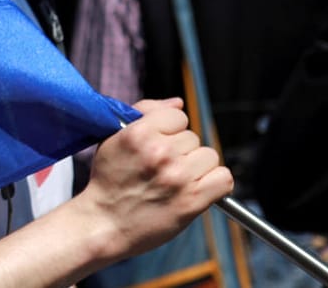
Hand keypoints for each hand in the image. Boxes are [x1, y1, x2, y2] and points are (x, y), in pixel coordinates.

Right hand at [77, 98, 232, 259]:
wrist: (104, 222)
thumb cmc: (108, 181)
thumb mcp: (114, 138)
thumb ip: (145, 113)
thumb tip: (178, 103)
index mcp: (139, 133)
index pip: (178, 116)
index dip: (170, 130)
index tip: (160, 144)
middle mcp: (160, 153)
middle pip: (194, 138)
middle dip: (182, 151)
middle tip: (163, 167)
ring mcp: (178, 177)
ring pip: (209, 156)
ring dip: (198, 167)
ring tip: (178, 179)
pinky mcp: (192, 201)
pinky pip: (224, 178)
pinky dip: (215, 183)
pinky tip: (197, 188)